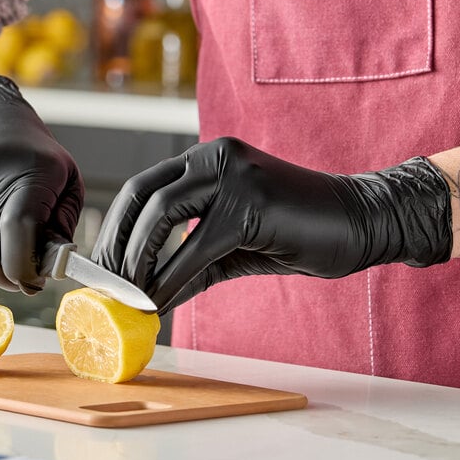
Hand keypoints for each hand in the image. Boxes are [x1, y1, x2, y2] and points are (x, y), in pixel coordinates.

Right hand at [0, 72, 83, 294]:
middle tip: (20, 281)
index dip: (24, 266)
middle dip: (6, 278)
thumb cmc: (34, 157)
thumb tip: (51, 265)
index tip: (34, 282)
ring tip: (2, 259)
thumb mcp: (66, 180)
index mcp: (28, 171)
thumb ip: (64, 223)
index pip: (18, 230)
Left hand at [92, 137, 450, 313]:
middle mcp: (214, 156)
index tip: (101, 265)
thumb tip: (150, 297)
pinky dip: (171, 278)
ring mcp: (233, 174)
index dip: (116, 227)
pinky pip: (197, 246)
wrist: (358, 222)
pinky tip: (158, 304)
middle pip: (143, 195)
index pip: (143, 187)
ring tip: (125, 297)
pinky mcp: (252, 202)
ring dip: (137, 260)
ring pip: (162, 214)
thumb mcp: (230, 249)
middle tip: (103, 285)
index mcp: (206, 159)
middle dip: (116, 243)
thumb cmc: (294, 232)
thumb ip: (190, 266)